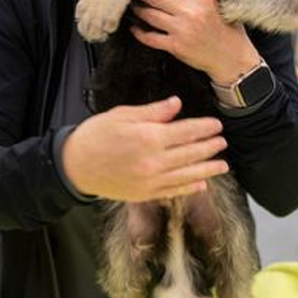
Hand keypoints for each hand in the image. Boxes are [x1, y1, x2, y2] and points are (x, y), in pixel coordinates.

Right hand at [61, 96, 228, 201]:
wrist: (75, 165)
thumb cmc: (96, 135)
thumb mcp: (122, 115)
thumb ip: (153, 112)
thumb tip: (176, 104)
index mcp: (148, 137)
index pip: (185, 131)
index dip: (203, 128)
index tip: (216, 125)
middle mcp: (154, 161)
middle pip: (190, 154)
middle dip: (209, 148)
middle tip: (223, 143)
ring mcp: (150, 180)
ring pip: (187, 175)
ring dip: (207, 170)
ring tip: (222, 166)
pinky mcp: (144, 193)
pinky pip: (173, 191)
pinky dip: (189, 188)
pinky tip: (201, 185)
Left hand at [131, 0, 261, 85]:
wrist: (233, 60)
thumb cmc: (228, 30)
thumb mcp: (220, 4)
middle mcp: (190, 11)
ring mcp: (181, 29)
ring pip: (149, 15)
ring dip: (138, 9)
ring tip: (133, 5)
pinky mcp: (175, 46)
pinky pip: (150, 37)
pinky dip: (139, 32)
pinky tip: (135, 28)